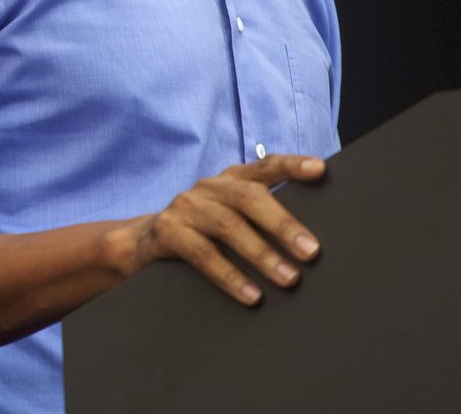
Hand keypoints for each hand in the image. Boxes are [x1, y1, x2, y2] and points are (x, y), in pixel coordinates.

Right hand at [113, 153, 325, 304]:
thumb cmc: (201, 234)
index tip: (319, 170)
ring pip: (228, 226)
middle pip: (248, 197)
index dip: (291, 166)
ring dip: (261, 254)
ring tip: (289, 279)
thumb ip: (260, 219)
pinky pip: (201, 253)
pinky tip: (251, 295)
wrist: (141, 245)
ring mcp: (185, 207)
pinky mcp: (166, 231)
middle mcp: (208, 188)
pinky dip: (229, 275)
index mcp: (230, 180)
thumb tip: (310, 245)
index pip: (265, 166)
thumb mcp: (229, 218)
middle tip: (311, 252)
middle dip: (282, 224)